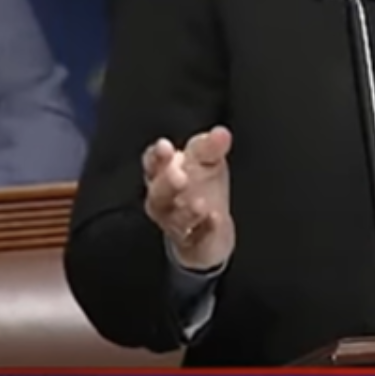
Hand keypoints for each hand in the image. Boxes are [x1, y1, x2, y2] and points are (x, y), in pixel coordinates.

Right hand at [143, 127, 234, 270]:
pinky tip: (215, 220)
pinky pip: (197, 237)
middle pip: (158, 193)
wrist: (210, 230)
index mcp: (163, 173)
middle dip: (166, 183)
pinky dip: (206, 229)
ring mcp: (176, 223)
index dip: (156, 156)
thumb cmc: (202, 187)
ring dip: (186, 211)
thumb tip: (221, 133)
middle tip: (179, 175)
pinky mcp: (193, 242)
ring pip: (174, 218)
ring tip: (199, 204)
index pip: (153, 163)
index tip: (165, 147)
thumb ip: (211, 146)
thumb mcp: (208, 161)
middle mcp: (164, 200)